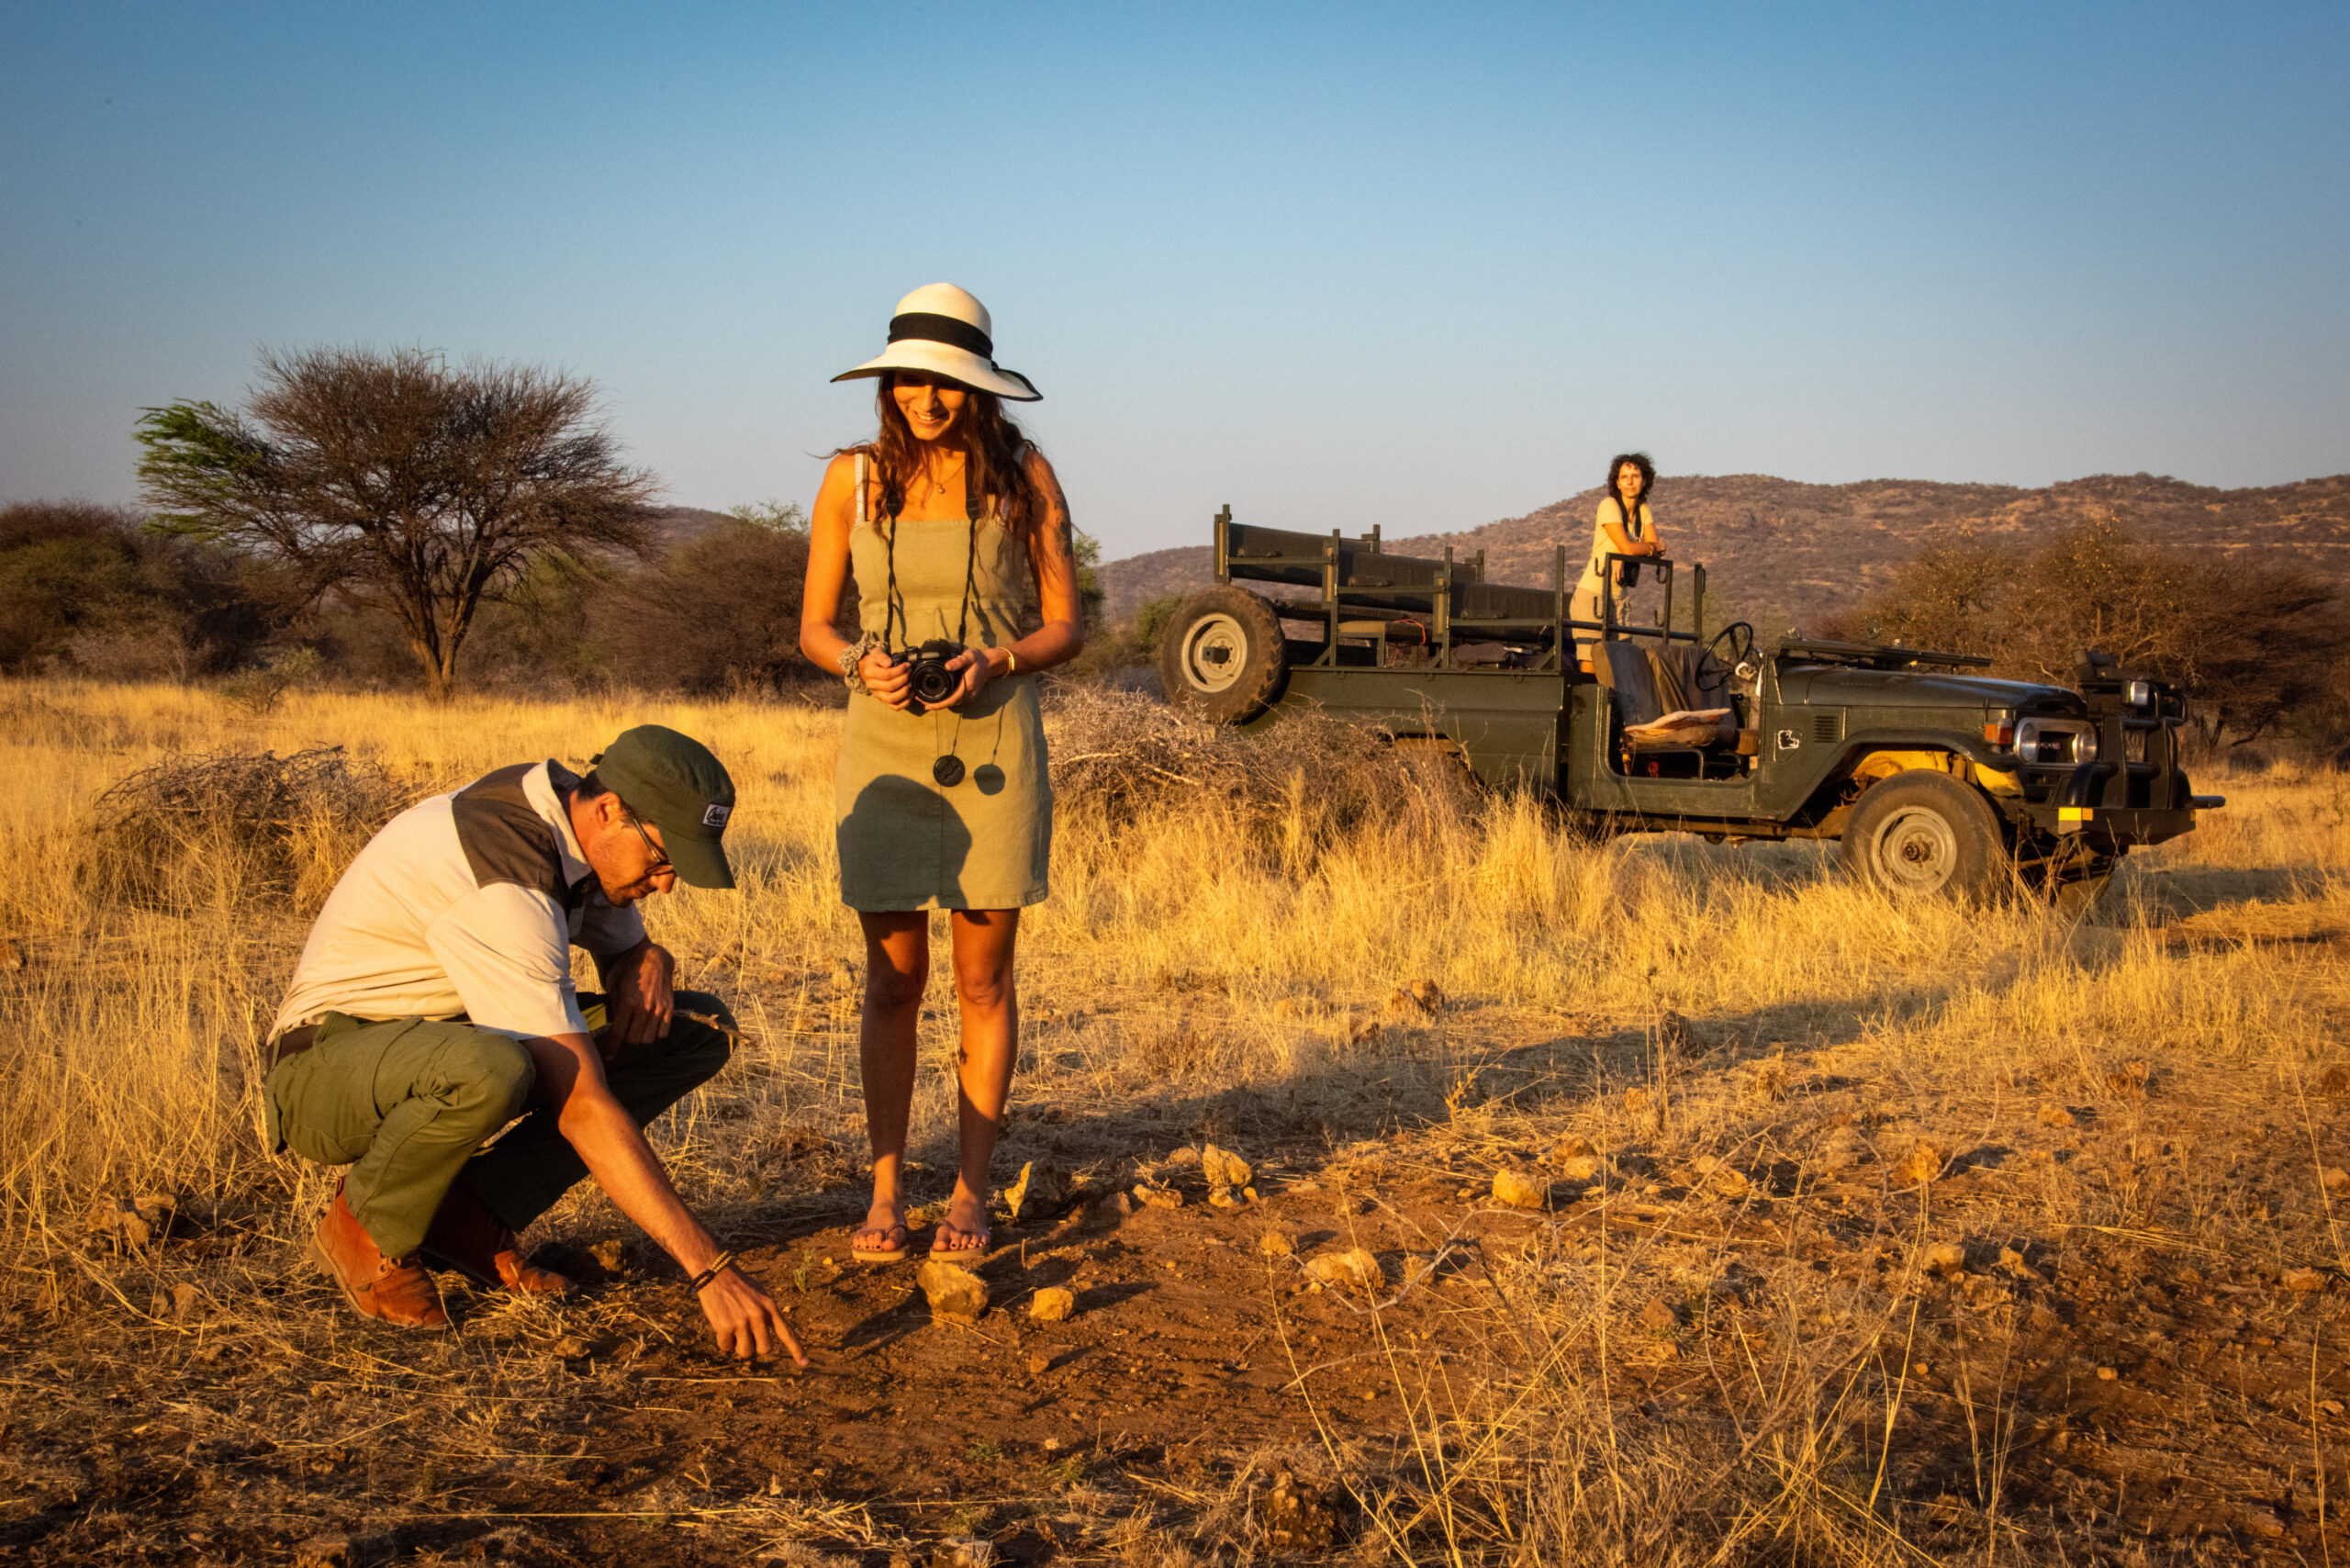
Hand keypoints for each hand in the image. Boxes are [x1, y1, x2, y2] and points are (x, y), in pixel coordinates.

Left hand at [602, 940, 674, 1063]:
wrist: (653, 957)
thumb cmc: (629, 971)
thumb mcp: (615, 988)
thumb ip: (615, 1009)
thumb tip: (613, 1029)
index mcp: (627, 1003)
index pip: (618, 1035)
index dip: (611, 1048)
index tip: (608, 1056)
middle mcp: (644, 1009)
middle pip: (633, 1041)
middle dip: (626, 1041)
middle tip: (623, 1035)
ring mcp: (659, 1010)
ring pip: (648, 1040)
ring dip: (641, 1038)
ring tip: (637, 1031)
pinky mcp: (669, 1009)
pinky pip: (663, 1033)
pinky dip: (655, 1034)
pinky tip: (650, 1026)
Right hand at [698, 1264, 806, 1364]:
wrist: (717, 1273)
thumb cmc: (740, 1285)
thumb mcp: (761, 1295)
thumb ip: (768, 1315)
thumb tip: (768, 1339)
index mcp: (770, 1308)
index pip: (786, 1333)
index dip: (796, 1350)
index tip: (804, 1363)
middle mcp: (759, 1316)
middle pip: (764, 1349)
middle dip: (756, 1346)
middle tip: (747, 1334)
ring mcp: (742, 1322)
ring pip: (745, 1352)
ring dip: (738, 1346)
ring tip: (734, 1330)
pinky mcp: (725, 1326)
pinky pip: (726, 1347)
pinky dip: (723, 1341)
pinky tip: (721, 1325)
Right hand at [860, 647, 912, 710]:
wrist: (871, 668)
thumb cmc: (876, 660)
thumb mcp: (877, 652)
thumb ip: (882, 656)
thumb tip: (889, 663)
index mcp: (869, 673)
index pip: (886, 675)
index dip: (899, 670)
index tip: (907, 665)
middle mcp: (871, 685)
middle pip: (889, 687)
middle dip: (903, 679)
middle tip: (910, 672)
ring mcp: (877, 694)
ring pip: (891, 699)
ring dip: (904, 692)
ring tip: (910, 683)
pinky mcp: (883, 700)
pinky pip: (894, 706)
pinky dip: (905, 702)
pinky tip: (911, 694)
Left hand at [934, 646, 1007, 709]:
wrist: (991, 663)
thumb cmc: (980, 659)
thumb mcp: (969, 657)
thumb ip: (958, 661)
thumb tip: (947, 666)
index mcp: (967, 686)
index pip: (951, 700)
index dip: (938, 705)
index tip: (927, 705)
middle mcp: (969, 693)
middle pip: (950, 704)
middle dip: (936, 705)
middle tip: (921, 701)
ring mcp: (970, 695)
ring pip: (953, 702)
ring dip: (941, 703)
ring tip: (927, 699)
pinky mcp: (970, 694)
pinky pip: (957, 699)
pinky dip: (948, 700)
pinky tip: (940, 697)